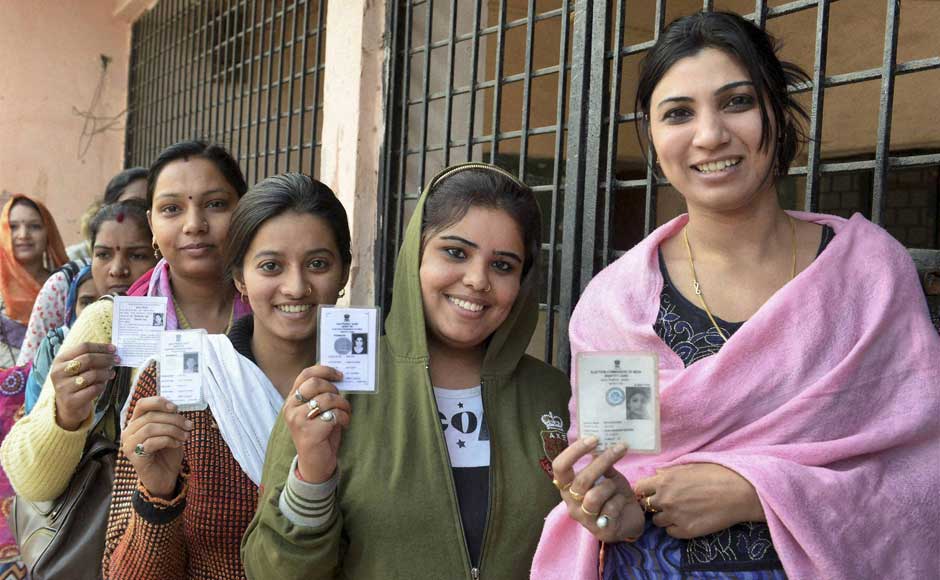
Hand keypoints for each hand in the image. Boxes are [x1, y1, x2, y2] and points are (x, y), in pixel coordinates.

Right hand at [52, 342, 119, 430]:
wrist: (68, 407)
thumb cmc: (76, 383)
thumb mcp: (78, 369)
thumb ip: (91, 358)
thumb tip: (112, 351)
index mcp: (60, 360)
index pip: (83, 347)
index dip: (101, 347)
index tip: (114, 349)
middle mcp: (58, 372)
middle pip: (88, 359)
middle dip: (106, 358)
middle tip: (117, 360)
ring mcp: (63, 387)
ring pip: (92, 374)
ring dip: (106, 373)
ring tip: (111, 374)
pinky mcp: (71, 400)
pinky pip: (94, 389)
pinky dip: (102, 385)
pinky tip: (103, 385)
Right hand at [121, 397, 191, 498]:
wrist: (164, 478)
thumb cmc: (167, 454)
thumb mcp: (171, 433)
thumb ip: (170, 420)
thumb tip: (176, 408)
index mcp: (137, 422)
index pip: (142, 404)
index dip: (158, 402)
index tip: (175, 407)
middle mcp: (129, 431)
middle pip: (150, 416)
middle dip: (173, 419)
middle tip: (189, 425)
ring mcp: (129, 444)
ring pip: (150, 428)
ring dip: (172, 430)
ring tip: (185, 436)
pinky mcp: (134, 456)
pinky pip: (151, 442)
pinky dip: (168, 440)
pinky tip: (178, 444)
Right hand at [285, 366, 350, 483]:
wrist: (315, 463)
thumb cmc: (319, 433)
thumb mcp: (316, 411)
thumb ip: (321, 394)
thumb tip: (339, 376)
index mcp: (292, 400)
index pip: (305, 374)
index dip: (325, 370)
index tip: (339, 375)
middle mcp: (291, 408)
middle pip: (315, 383)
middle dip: (333, 388)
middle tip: (340, 398)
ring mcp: (299, 420)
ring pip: (328, 398)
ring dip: (343, 404)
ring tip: (346, 412)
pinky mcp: (310, 432)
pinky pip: (335, 414)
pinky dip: (345, 417)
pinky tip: (344, 424)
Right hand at [551, 436, 644, 542]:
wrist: (630, 520)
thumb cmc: (614, 494)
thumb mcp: (608, 476)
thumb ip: (601, 463)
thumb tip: (601, 441)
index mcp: (568, 487)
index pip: (560, 467)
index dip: (574, 451)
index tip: (594, 438)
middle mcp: (571, 503)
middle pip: (581, 480)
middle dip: (601, 462)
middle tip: (619, 448)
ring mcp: (584, 519)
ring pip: (594, 496)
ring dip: (610, 486)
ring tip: (616, 486)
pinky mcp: (601, 530)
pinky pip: (610, 508)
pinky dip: (620, 500)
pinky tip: (622, 502)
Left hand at [634, 463, 764, 538]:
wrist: (738, 493)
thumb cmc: (717, 474)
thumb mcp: (690, 466)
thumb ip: (669, 471)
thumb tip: (656, 474)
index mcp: (664, 481)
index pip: (639, 488)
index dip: (644, 490)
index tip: (651, 492)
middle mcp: (665, 499)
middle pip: (646, 506)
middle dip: (654, 504)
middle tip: (668, 503)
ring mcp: (674, 516)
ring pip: (657, 521)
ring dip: (665, 517)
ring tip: (681, 511)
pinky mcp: (686, 531)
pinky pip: (671, 532)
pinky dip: (676, 528)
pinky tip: (688, 520)